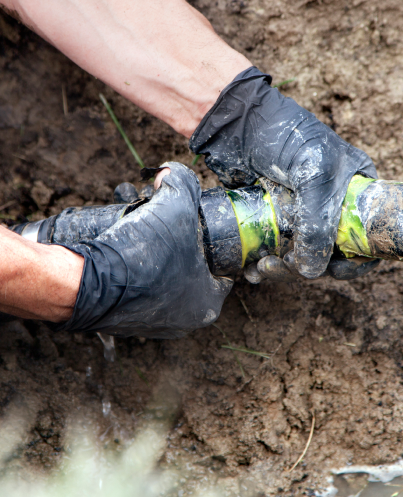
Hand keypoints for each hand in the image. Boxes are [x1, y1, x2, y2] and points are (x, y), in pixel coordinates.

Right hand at [53, 163, 232, 337]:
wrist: (87, 283)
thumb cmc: (142, 254)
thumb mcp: (175, 205)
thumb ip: (183, 183)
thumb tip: (171, 173)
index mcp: (207, 302)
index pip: (221, 268)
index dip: (212, 241)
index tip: (197, 225)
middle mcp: (183, 320)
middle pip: (190, 270)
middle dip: (179, 244)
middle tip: (165, 224)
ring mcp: (152, 324)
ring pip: (162, 279)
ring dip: (155, 256)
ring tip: (142, 232)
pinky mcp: (124, 320)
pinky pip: (137, 289)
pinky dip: (133, 271)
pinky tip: (125, 251)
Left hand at [190, 67, 377, 278]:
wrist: (237, 122)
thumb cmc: (284, 135)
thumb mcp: (314, 175)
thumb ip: (318, 223)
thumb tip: (311, 270)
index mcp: (354, 190)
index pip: (366, 235)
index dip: (356, 259)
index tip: (335, 270)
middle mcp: (329, 204)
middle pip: (330, 252)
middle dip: (308, 266)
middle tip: (285, 265)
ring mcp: (299, 212)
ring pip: (299, 255)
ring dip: (282, 269)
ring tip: (261, 268)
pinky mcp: (271, 218)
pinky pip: (273, 250)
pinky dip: (264, 263)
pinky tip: (251, 268)